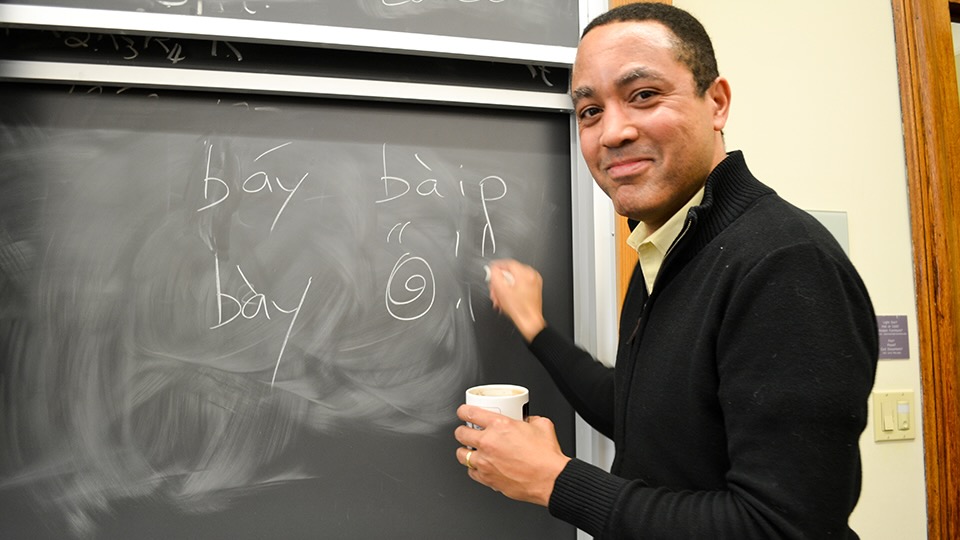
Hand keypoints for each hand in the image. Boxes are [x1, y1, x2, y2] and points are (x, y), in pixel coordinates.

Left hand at [454, 404, 570, 506]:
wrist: (550, 479)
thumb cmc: (546, 456)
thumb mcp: (542, 425)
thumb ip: (530, 419)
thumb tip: (527, 421)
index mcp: (500, 425)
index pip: (470, 413)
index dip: (463, 411)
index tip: (463, 413)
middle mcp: (488, 442)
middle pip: (460, 433)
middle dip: (462, 431)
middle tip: (467, 432)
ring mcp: (485, 462)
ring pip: (461, 455)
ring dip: (465, 451)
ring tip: (471, 450)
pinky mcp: (487, 479)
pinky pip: (471, 473)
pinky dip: (474, 469)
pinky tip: (481, 466)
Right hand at [487, 259, 546, 342]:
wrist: (530, 322)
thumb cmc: (520, 310)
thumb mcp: (501, 291)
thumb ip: (495, 276)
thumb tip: (492, 269)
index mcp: (526, 274)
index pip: (508, 263)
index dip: (496, 267)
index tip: (490, 270)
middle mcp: (532, 275)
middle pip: (510, 273)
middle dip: (499, 282)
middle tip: (494, 289)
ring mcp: (534, 282)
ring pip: (514, 279)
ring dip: (504, 287)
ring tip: (498, 297)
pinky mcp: (533, 289)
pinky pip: (519, 285)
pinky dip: (511, 290)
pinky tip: (505, 298)